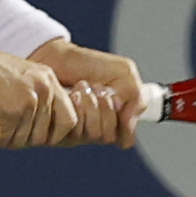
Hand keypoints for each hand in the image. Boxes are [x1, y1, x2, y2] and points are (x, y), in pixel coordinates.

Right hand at [0, 42, 78, 149]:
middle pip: (45, 136)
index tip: (31, 135)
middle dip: (24, 140)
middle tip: (4, 134)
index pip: (70, 120)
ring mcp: (29, 100)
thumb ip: (35, 98)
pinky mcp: (10, 111)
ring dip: (6, 141)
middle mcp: (44, 89)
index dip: (53, 135)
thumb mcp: (19, 78)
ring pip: (24, 140)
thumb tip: (44, 135)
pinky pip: (5, 140)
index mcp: (49, 79)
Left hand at [29, 39, 145, 148]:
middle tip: (97, 87)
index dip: (122, 117)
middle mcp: (98, 130)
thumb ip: (136, 98)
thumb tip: (129, 126)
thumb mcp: (124, 73)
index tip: (115, 95)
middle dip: (105, 107)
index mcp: (116, 122)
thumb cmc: (90, 65)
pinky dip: (78, 105)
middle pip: (109, 136)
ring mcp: (80, 133)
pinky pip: (76, 131)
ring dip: (91, 104)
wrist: (59, 58)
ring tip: (83, 86)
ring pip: (95, 133)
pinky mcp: (62, 130)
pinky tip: (72, 93)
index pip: (125, 138)